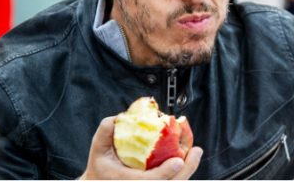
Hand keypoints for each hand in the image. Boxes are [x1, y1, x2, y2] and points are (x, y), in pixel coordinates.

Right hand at [80, 116, 201, 179]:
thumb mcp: (97, 148)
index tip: (179, 161)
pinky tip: (187, 158)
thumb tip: (119, 118)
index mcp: (128, 181)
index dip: (166, 172)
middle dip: (187, 170)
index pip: (151, 180)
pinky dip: (182, 172)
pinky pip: (172, 181)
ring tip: (195, 153)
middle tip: (196, 152)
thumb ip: (106, 131)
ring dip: (188, 170)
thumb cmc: (100, 168)